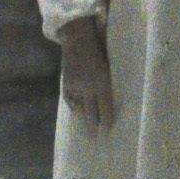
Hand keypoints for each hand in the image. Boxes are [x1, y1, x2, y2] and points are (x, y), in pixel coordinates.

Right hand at [59, 15, 114, 132]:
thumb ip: (109, 83)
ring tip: (88, 131)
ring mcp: (76, 86)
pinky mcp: (66, 84)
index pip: (105, 108)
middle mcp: (88, 87)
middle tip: (98, 140)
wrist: (78, 38)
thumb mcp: (109, 66)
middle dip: (95, 127)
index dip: (107, 121)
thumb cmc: (100, 50)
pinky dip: (75, 108)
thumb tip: (113, 100)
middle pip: (92, 113)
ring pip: (80, 109)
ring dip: (84, 120)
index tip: (108, 132)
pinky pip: (70, 101)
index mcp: (102, 82)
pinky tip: (78, 113)